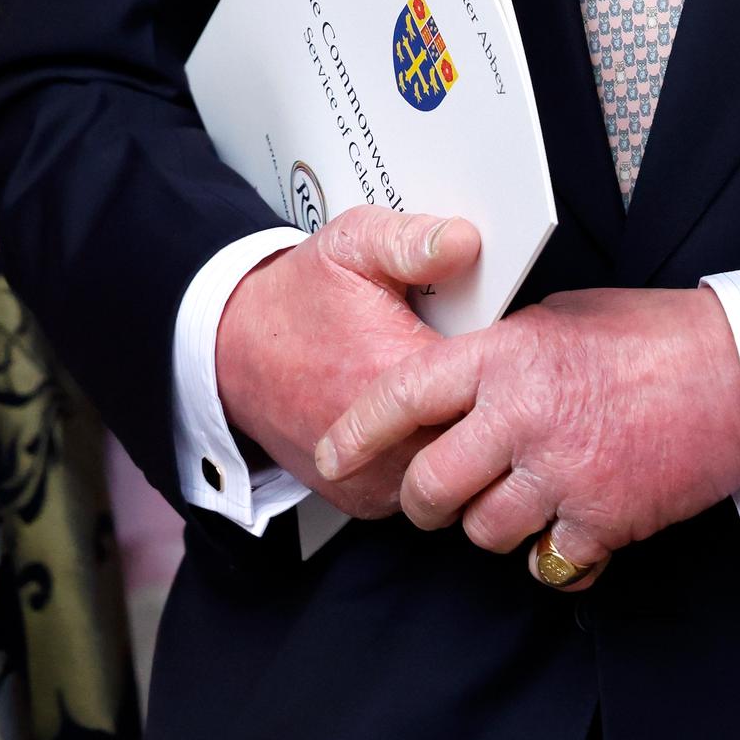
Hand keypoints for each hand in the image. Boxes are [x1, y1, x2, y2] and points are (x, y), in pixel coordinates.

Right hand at [215, 208, 479, 516]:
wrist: (234, 351)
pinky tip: (426, 418)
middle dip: (490, 403)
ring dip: (462, 435)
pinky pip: (422, 487)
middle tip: (487, 370)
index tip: (502, 338)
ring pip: (456, 471)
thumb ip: (412, 240)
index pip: (488, 382)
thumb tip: (467, 242)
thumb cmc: (299, 295)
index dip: (505, 360)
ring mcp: (374, 478)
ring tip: (455, 393)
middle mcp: (383, 441)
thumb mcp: (353, 244)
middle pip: (479, 434)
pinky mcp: (365, 498)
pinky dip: (430, 455)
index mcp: (392, 371)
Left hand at [314, 285, 739, 587]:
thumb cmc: (655, 336)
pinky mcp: (599, 520)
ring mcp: (560, 472)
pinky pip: (545, 564)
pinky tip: (573, 525)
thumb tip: (464, 382)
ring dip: (496, 524)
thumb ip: (506, 353)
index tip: (330, 457)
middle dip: (426, 502)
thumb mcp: (564, 318)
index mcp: (508, 355)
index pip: (404, 395)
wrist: (738, 375)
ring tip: (528, 495)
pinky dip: (554, 555)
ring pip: (483, 531)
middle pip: (431, 487)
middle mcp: (523, 415)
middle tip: (438, 496)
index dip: (357, 431)